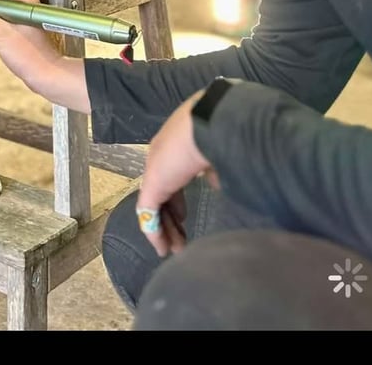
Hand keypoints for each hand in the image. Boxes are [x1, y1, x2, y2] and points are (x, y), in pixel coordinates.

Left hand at [137, 91, 214, 257]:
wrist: (210, 122)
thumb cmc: (222, 135)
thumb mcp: (220, 153)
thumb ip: (216, 169)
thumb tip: (218, 183)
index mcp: (177, 146)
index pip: (172, 176)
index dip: (177, 199)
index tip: (183, 217)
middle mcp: (162, 155)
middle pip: (162, 192)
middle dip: (171, 217)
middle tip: (180, 240)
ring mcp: (155, 169)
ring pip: (154, 204)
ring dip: (165, 229)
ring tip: (173, 249)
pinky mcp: (153, 183)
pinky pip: (148, 211)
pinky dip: (155, 231)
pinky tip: (162, 247)